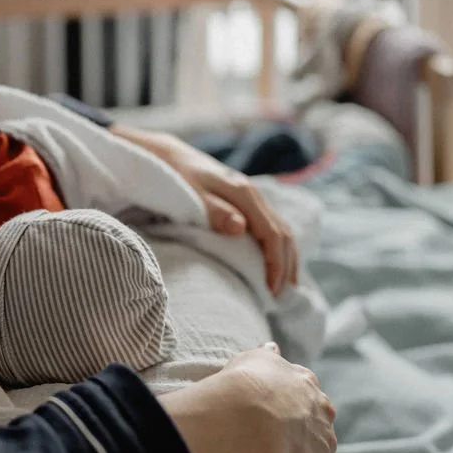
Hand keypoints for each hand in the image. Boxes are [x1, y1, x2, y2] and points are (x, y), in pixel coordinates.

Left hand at [110, 125, 297, 295]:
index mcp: (243, 193)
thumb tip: (241, 228)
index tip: (271, 290)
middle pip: (283, 233)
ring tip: (285, 285)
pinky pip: (271, 224)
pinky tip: (276, 262)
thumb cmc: (175, 177)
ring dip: (287, 257)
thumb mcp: (190, 195)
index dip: (275, 264)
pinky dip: (279, 246)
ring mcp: (250, 195)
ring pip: (281, 228)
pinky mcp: (244, 199)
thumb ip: (214, 211)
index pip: (272, 234)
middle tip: (279, 296)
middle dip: (285, 266)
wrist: (166, 155)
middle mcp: (252, 193)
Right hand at [159, 343, 336, 452]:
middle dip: (311, 438)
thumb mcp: (255, 358)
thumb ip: (266, 355)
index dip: (298, 409)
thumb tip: (271, 346)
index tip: (287, 416)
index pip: (310, 399)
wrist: (250, 416)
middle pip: (323, 430)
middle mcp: (322, 416)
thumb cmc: (246, 385)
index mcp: (307, 387)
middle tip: (290, 448)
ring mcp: (324, 448)